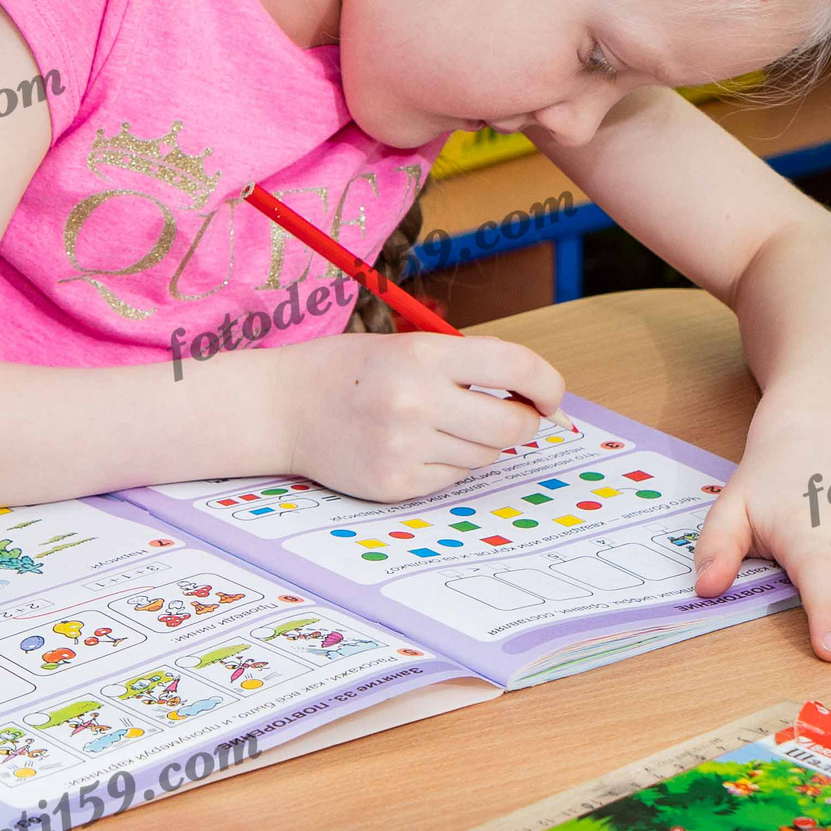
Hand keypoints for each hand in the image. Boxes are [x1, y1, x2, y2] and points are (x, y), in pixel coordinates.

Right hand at [273, 331, 564, 501]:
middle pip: (512, 425)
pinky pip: (452, 479)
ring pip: (485, 457)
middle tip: (508, 414)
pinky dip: (446, 464)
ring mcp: (406, 448)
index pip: (515, 366)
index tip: (551, 395)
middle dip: (522, 421)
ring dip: (479, 444)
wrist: (278, 408)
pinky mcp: (396, 484)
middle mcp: (417, 401)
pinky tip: (412, 446)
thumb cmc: (344, 371)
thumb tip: (531, 394)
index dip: (548, 383)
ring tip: (440, 426)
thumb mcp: (402, 346)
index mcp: (422, 355)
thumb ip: (463, 364)